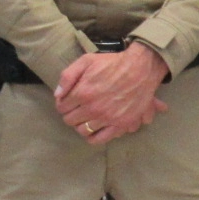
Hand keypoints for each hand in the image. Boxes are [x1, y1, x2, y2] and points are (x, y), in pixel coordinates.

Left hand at [55, 45, 169, 142]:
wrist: (140, 68)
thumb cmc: (112, 63)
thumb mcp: (87, 60)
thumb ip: (68, 76)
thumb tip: (57, 95)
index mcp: (83, 92)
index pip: (62, 107)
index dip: (62, 104)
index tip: (67, 101)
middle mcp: (93, 108)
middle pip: (70, 120)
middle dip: (70, 114)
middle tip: (76, 109)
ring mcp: (107, 118)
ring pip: (83, 131)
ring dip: (80, 125)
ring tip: (85, 118)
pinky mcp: (120, 124)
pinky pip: (100, 139)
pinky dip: (93, 137)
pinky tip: (93, 130)